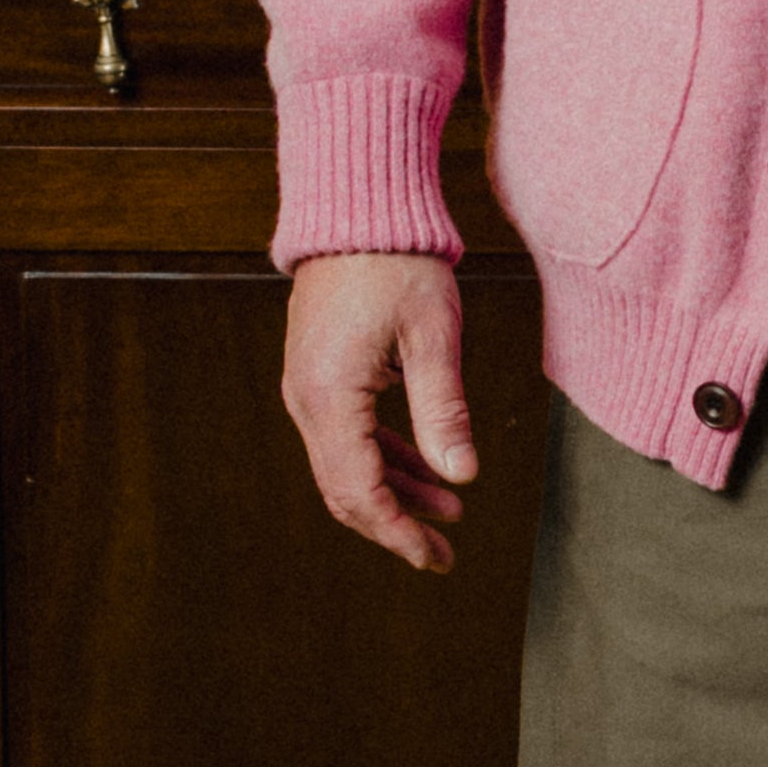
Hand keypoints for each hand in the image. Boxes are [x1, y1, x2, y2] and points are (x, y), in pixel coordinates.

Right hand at [281, 252, 476, 572]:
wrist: (356, 210)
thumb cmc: (397, 261)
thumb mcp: (433, 336)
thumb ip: (444, 410)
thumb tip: (460, 477)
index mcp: (330, 396)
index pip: (359, 490)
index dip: (397, 531)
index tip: (434, 557)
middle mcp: (307, 400)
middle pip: (345, 489)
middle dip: (394, 526)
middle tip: (443, 555)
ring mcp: (309, 389)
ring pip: (347, 466)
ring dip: (396, 494)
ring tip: (450, 514)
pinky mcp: (321, 376)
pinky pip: (349, 437)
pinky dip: (386, 459)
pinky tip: (426, 470)